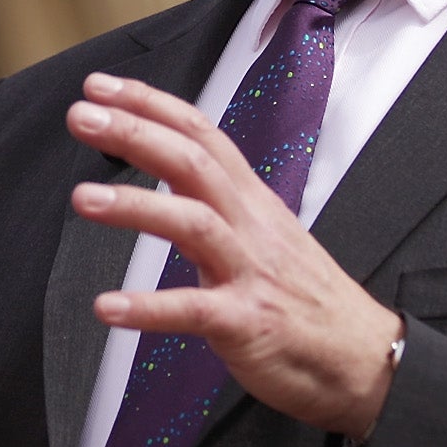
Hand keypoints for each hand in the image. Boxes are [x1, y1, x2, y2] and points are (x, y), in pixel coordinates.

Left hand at [64, 72, 403, 439]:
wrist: (364, 359)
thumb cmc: (305, 300)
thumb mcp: (265, 234)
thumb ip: (218, 201)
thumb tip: (170, 169)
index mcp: (251, 201)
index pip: (200, 134)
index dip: (150, 105)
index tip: (101, 86)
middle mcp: (250, 225)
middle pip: (193, 163)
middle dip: (136, 134)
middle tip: (81, 116)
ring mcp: (250, 271)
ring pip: (194, 222)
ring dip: (137, 206)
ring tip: (83, 198)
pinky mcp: (248, 322)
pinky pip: (194, 309)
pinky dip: (148, 307)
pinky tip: (108, 307)